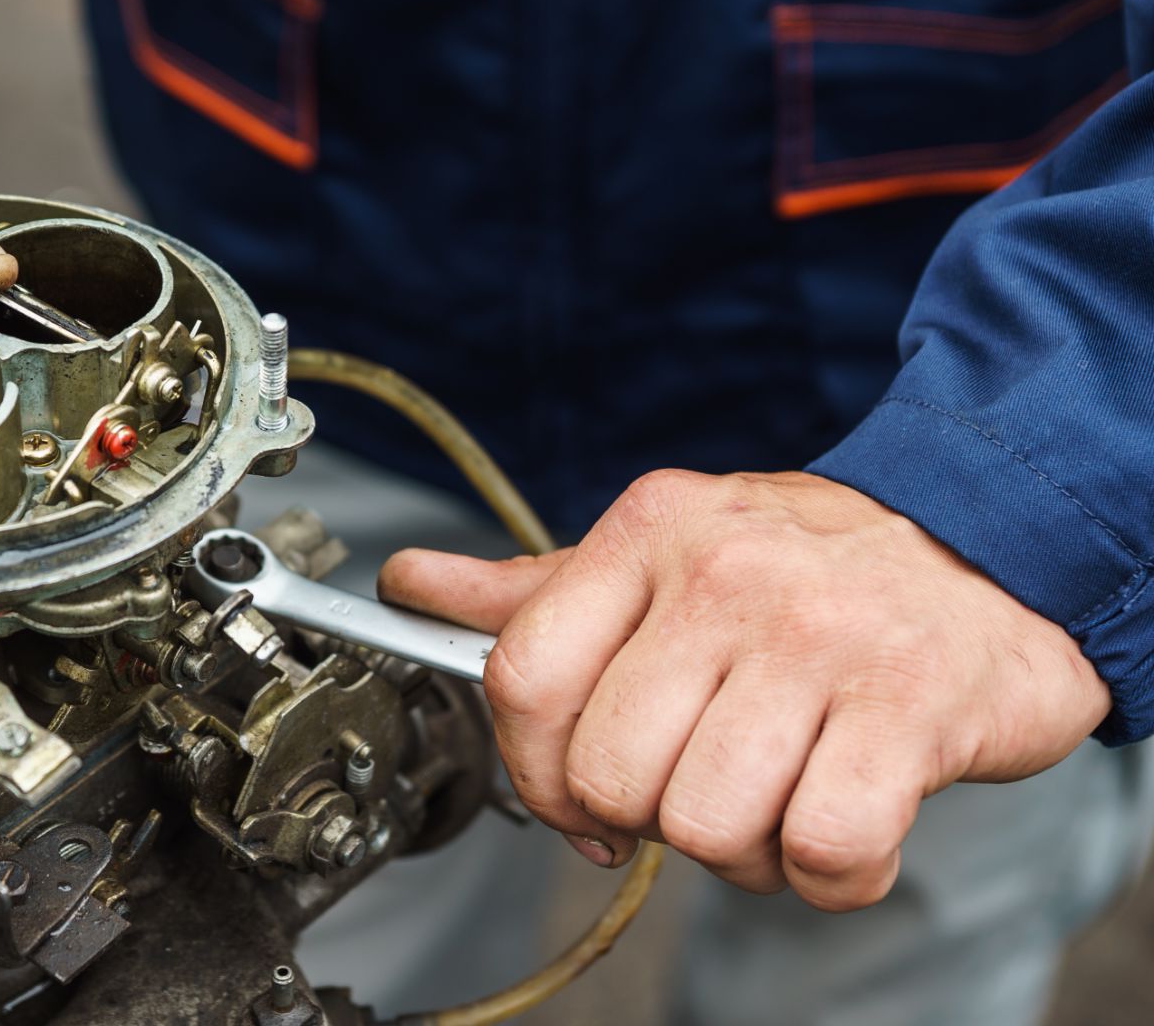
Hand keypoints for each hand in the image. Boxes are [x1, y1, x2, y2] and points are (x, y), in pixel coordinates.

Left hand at [380, 470, 1106, 909]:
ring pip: (708, 823)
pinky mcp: (912, 709)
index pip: (524, 677)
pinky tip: (845, 825)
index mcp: (651, 533)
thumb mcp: (669, 551)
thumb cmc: (811, 570)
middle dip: (649, 815)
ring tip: (781, 795)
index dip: (536, 770)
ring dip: (744, 850)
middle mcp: (727, 576)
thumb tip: (410, 584)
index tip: (576, 800)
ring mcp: (822, 640)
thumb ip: (539, 591)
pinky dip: (830, 874)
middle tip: (704, 785)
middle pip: (611, 773)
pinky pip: (825, 851)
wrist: (997, 548)